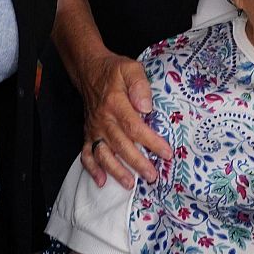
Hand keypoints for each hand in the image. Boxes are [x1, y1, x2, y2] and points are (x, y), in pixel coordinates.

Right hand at [79, 52, 172, 189]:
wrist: (89, 70)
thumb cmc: (114, 71)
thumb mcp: (130, 69)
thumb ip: (140, 85)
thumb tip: (147, 107)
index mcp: (115, 104)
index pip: (135, 127)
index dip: (151, 142)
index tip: (166, 153)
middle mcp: (103, 120)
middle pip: (121, 145)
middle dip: (137, 163)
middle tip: (152, 176)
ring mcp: (94, 129)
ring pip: (103, 154)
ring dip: (116, 170)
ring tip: (130, 184)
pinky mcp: (88, 134)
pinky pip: (86, 154)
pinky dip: (92, 169)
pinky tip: (102, 181)